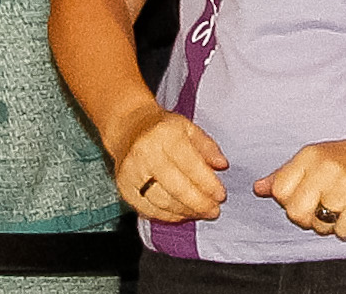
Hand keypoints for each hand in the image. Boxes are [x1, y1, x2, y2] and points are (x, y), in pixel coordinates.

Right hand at [113, 105, 229, 223]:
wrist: (129, 129)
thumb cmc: (162, 129)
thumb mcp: (189, 129)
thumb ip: (208, 147)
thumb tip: (222, 165)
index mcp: (166, 136)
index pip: (191, 166)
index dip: (208, 184)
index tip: (220, 195)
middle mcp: (146, 154)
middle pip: (176, 187)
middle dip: (199, 203)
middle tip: (213, 210)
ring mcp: (132, 173)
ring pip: (162, 201)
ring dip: (184, 212)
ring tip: (200, 213)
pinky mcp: (124, 187)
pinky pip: (146, 208)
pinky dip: (165, 216)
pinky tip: (180, 215)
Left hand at [256, 136, 345, 240]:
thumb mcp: (316, 158)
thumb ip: (285, 174)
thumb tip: (258, 188)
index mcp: (310, 155)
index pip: (279, 191)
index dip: (290, 199)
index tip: (308, 194)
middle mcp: (326, 168)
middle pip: (294, 212)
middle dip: (308, 216)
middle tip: (326, 204)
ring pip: (318, 225)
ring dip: (329, 223)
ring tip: (343, 205)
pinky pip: (342, 232)